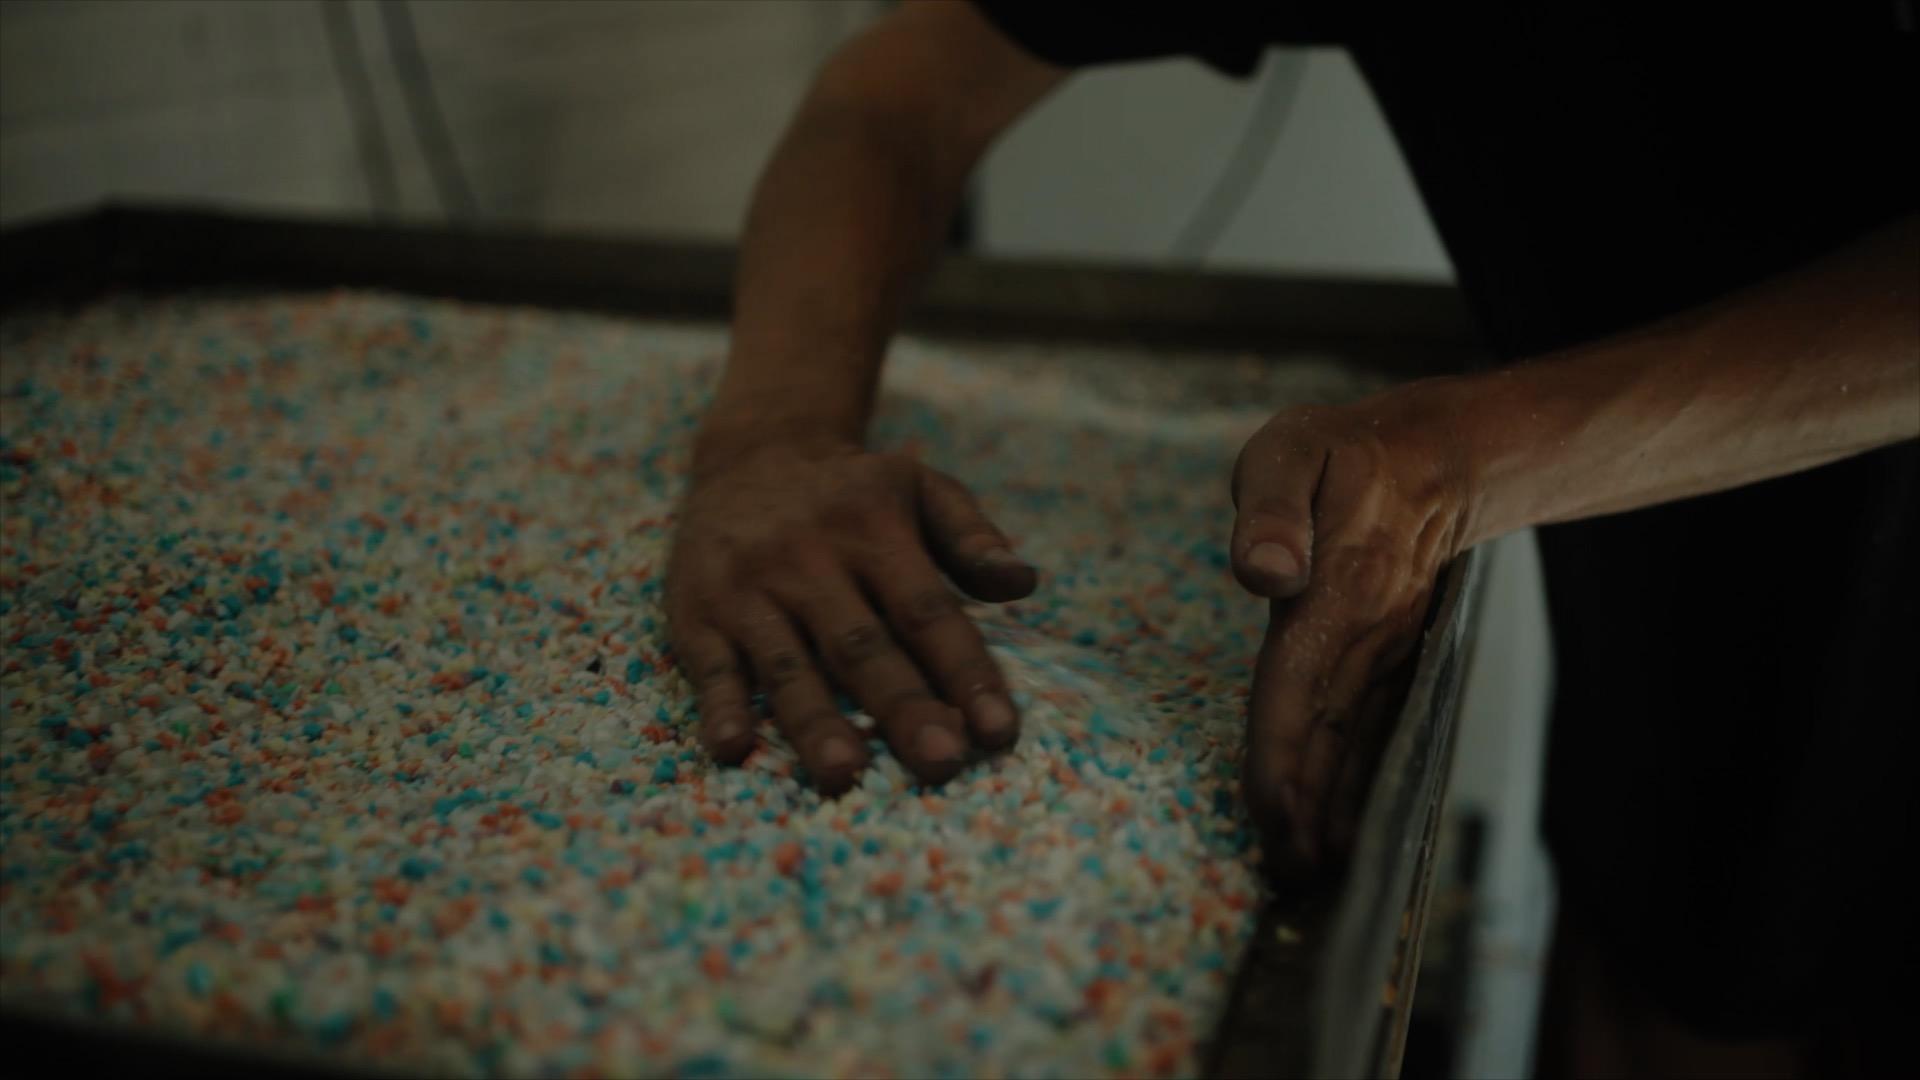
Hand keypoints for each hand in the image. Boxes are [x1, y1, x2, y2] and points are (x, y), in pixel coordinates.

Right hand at [666, 432, 1036, 793]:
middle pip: (863, 647)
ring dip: (816, 722)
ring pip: (788, 666)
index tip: (999, 731)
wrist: (749, 453)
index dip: (965, 672)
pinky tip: (733, 749)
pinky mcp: (697, 612)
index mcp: (875, 530)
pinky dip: (720, 707)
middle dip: (904, 708)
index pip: (927, 611)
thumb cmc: (852, 493)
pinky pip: (711, 666)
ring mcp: (749, 589)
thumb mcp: (920, 489)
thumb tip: (1025, 583)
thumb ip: (972, 537)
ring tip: (844, 775)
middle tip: (942, 763)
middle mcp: (810, 560)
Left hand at [1228, 386, 1470, 870]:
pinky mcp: (1394, 658)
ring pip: (1355, 739)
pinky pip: (1376, 727)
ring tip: (1311, 871)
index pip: (1295, 687)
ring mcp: (1387, 651)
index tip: (1271, 814)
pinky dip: (1361, 779)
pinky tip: (1348, 825)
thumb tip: (1263, 573)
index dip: (1281, 754)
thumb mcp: (1292, 450)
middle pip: (1327, 734)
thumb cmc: (1340, 451)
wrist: (1434, 454)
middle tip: (1286, 878)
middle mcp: (1366, 634)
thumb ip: (1271, 508)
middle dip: (1307, 808)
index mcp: (1334, 591)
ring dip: (1335, 806)